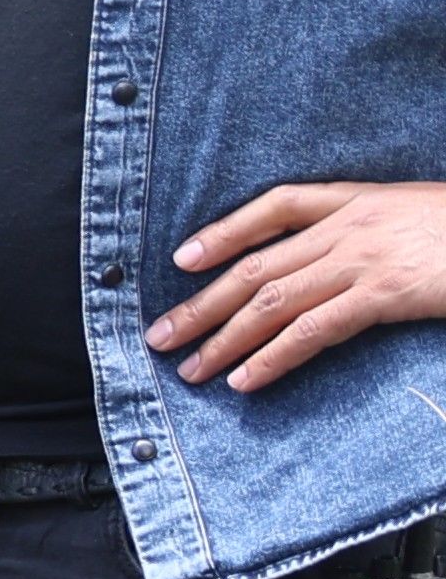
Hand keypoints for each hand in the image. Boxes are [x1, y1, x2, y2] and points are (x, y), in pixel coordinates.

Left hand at [153, 181, 445, 393]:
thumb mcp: (417, 216)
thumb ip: (371, 232)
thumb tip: (327, 266)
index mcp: (361, 199)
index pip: (276, 206)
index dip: (224, 231)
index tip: (182, 258)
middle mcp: (352, 225)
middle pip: (256, 265)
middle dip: (201, 304)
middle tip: (160, 336)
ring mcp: (366, 258)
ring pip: (272, 301)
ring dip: (224, 340)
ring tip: (190, 369)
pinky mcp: (385, 293)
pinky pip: (311, 330)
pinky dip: (272, 358)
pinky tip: (245, 379)